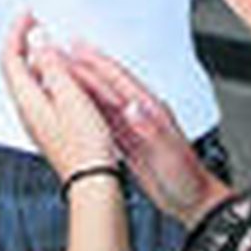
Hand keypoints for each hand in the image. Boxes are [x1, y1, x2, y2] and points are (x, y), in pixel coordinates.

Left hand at [1, 13, 115, 181]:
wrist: (92, 180)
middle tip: (36, 24)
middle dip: (23, 41)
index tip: (28, 16)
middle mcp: (26, 110)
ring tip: (52, 44)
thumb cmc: (85, 146)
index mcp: (27, 100)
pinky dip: (47, 75)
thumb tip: (38, 41)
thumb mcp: (71, 96)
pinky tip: (64, 76)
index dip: (16, 32)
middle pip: (15, 67)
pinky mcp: (48, 126)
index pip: (10, 57)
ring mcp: (36, 119)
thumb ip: (52, 66)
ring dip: (37, 58)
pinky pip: (40, 92)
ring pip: (28, 80)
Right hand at [67, 43, 229, 226]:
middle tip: (56, 54)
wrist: (195, 201)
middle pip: (105, 85)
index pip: (118, 80)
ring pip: (100, 100)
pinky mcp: (128, 142)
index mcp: (151, 110)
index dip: (95, 63)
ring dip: (80, 84)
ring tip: (58, 73)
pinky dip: (85, 109)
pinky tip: (73, 106)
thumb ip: (152, 128)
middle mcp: (141, 114)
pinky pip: (102, 120)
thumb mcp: (171, 153)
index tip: (75, 48)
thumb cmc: (188, 179)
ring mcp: (133, 127)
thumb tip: (133, 107)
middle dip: (80, 67)